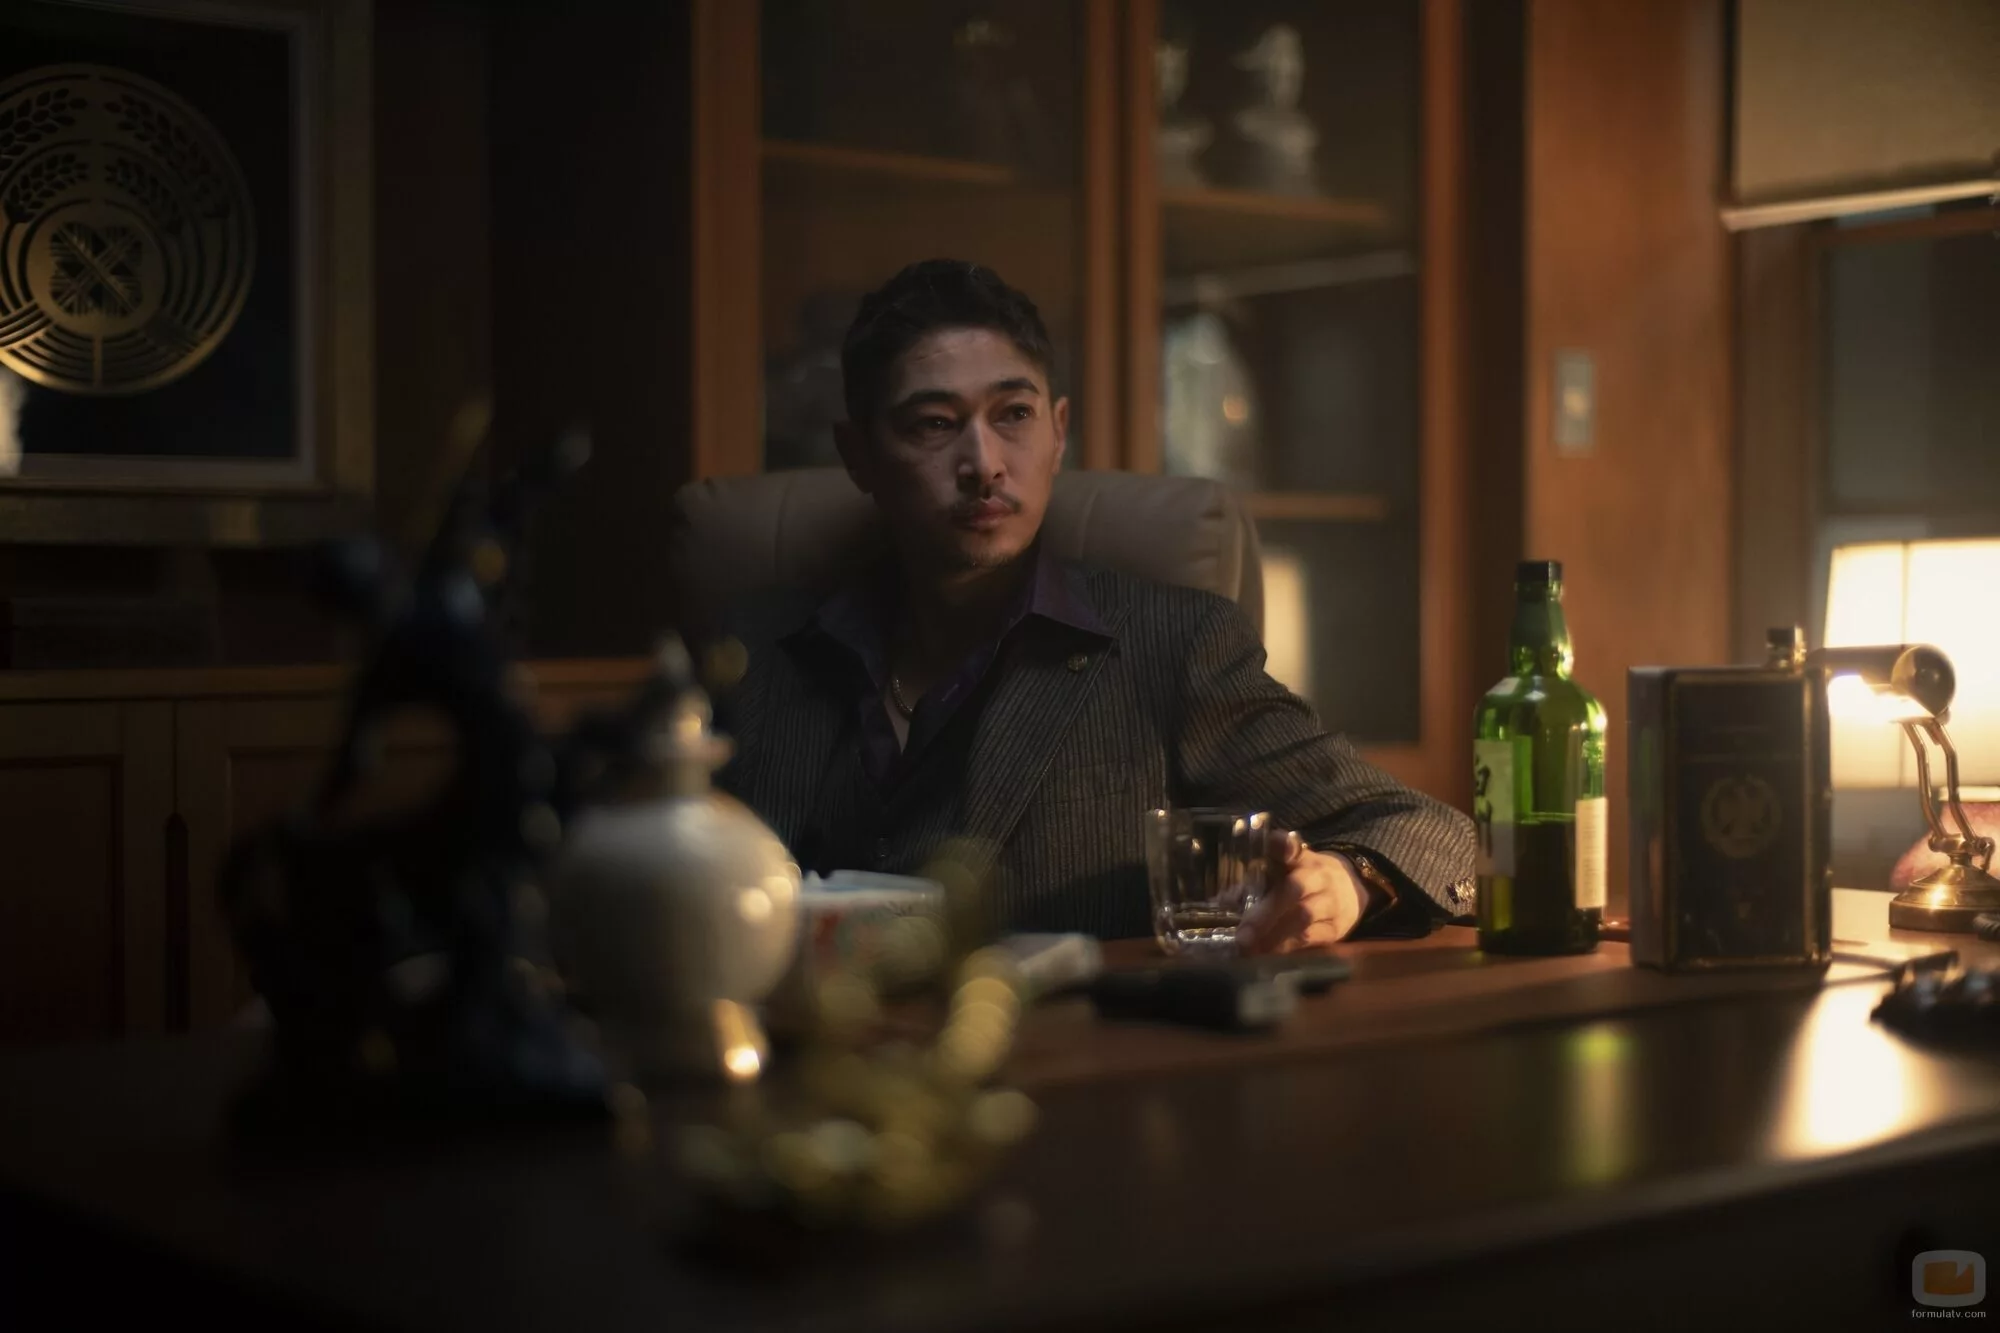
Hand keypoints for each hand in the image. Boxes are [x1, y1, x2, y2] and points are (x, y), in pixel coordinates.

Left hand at [1236, 833, 1368, 953]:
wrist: (1352, 889)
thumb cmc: (1306, 879)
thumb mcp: (1287, 867)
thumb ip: (1257, 876)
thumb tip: (1221, 900)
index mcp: (1302, 858)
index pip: (1291, 847)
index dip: (1282, 845)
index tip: (1273, 844)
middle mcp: (1319, 878)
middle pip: (1293, 890)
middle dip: (1265, 914)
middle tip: (1242, 935)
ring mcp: (1331, 903)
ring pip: (1303, 918)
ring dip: (1274, 936)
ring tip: (1250, 950)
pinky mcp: (1337, 928)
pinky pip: (1313, 939)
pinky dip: (1289, 948)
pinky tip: (1270, 957)